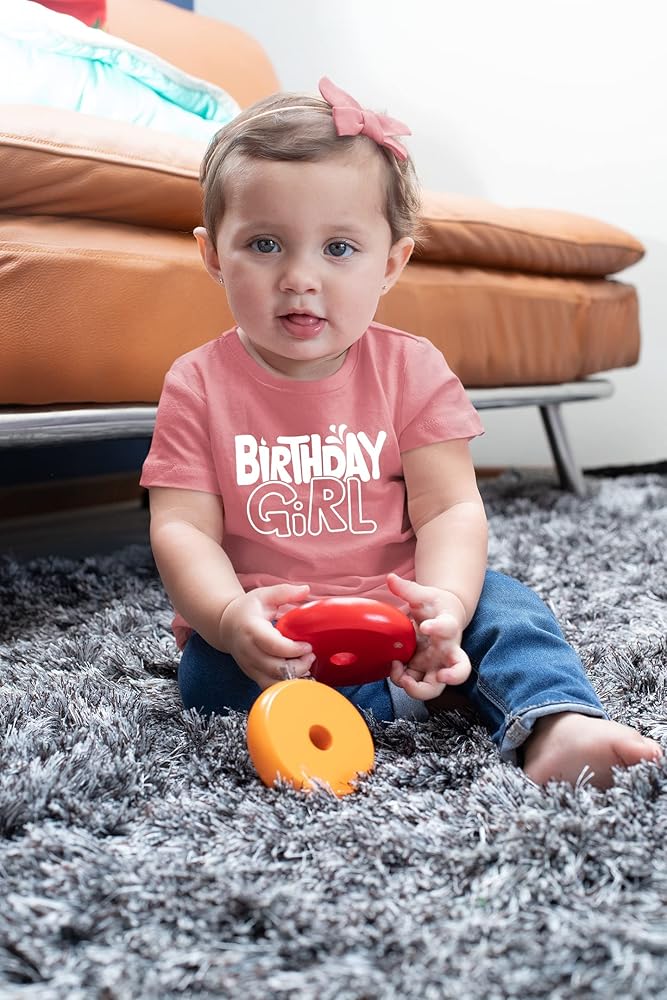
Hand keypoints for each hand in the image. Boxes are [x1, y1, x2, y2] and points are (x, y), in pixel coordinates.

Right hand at [219, 584, 314, 689]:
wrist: (226, 625)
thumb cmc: (247, 610)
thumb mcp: (265, 595)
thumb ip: (286, 592)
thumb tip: (306, 590)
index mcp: (252, 629)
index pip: (273, 646)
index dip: (293, 649)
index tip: (307, 645)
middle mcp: (248, 651)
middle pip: (275, 668)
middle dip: (298, 665)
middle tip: (310, 655)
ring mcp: (249, 665)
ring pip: (273, 682)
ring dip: (293, 678)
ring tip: (305, 665)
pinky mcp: (252, 675)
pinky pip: (270, 687)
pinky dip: (285, 686)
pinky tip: (296, 674)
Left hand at [386, 573, 471, 699]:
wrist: (441, 615)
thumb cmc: (434, 606)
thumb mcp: (423, 595)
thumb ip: (407, 589)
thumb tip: (390, 578)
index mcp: (448, 626)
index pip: (449, 627)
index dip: (438, 628)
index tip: (425, 626)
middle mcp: (447, 650)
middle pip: (460, 671)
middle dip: (451, 677)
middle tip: (439, 676)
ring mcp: (436, 664)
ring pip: (436, 688)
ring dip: (418, 689)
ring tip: (402, 677)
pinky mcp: (423, 671)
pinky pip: (416, 684)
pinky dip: (403, 681)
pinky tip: (394, 667)